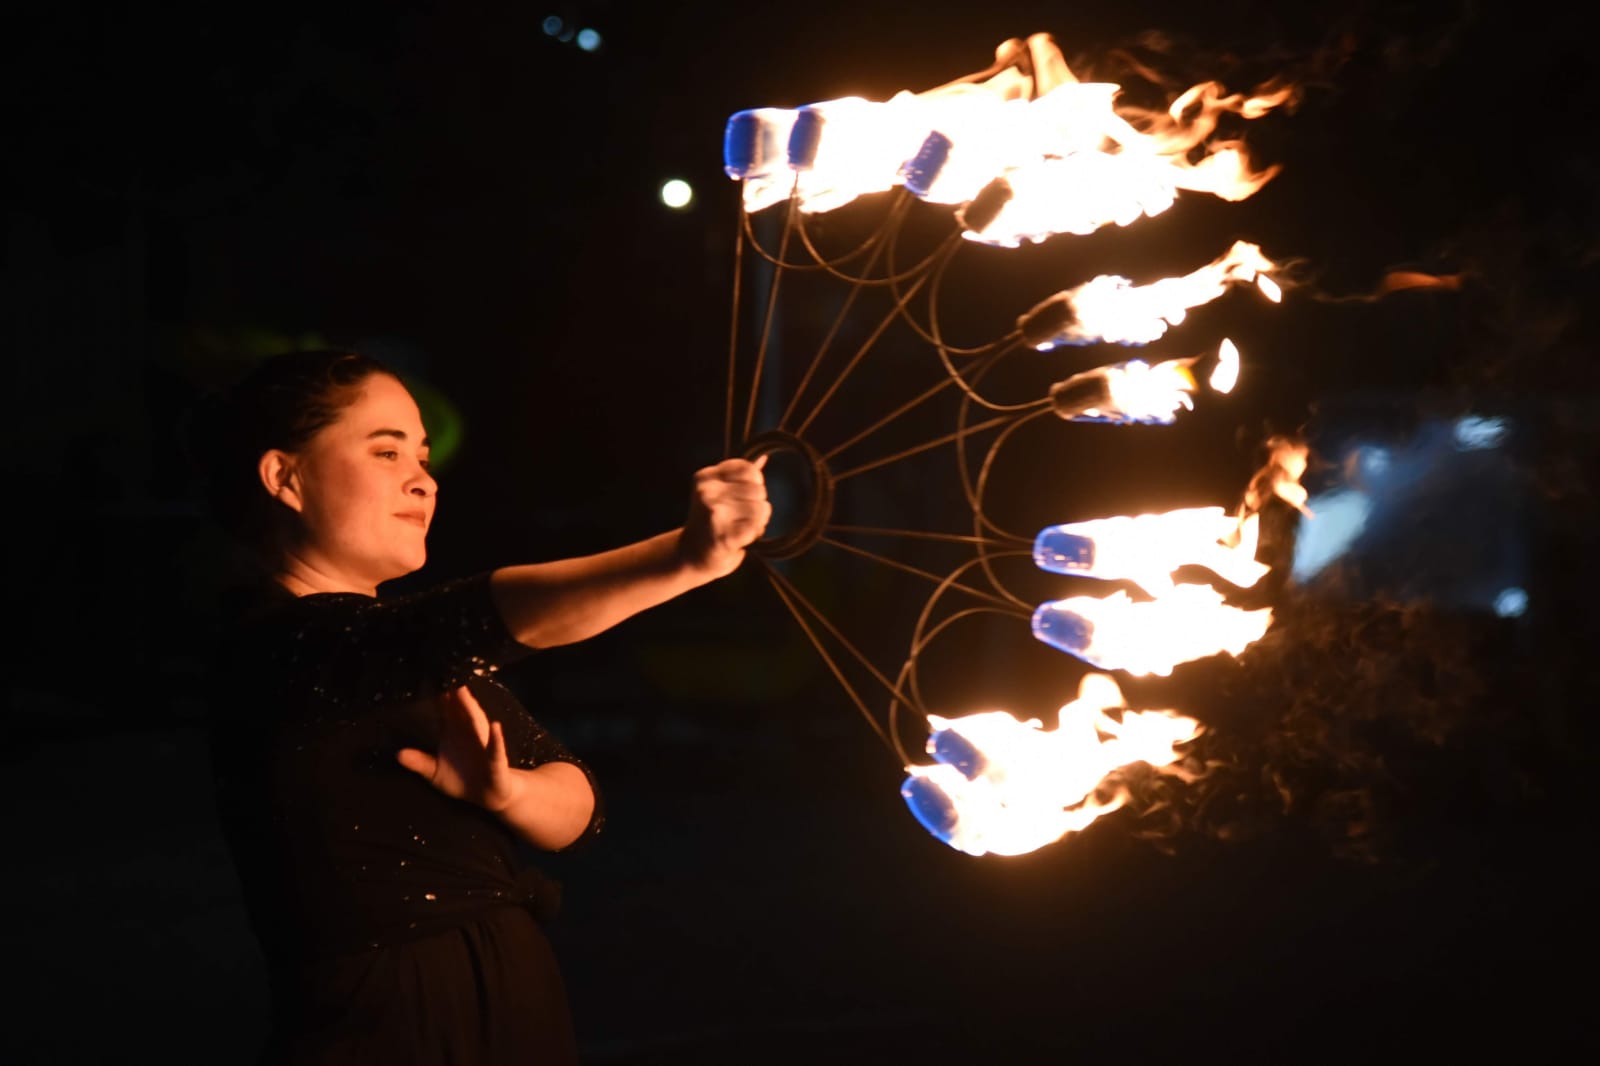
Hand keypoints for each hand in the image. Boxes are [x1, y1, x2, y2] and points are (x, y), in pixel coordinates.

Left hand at [397, 685, 520, 812]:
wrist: (489, 796)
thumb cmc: (462, 779)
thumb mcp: (434, 772)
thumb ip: (419, 762)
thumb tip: (397, 754)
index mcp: (454, 732)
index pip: (444, 709)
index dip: (435, 693)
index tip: (426, 674)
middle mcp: (470, 732)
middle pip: (460, 709)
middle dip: (452, 693)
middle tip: (443, 672)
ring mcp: (484, 744)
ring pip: (477, 723)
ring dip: (471, 707)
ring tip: (463, 692)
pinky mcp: (496, 760)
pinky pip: (496, 749)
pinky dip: (496, 739)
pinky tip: (496, 727)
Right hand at [679, 456, 771, 577]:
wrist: (691, 556)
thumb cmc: (710, 523)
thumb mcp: (718, 493)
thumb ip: (740, 476)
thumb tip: (763, 458)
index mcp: (705, 477)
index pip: (749, 469)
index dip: (755, 484)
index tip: (744, 497)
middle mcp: (707, 492)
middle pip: (758, 490)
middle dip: (758, 506)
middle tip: (742, 518)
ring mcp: (714, 513)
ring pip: (761, 509)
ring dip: (758, 522)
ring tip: (742, 528)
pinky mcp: (723, 535)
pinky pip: (756, 528)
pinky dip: (754, 535)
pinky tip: (740, 539)